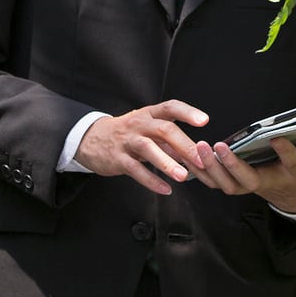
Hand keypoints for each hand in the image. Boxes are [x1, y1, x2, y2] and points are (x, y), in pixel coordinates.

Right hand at [74, 100, 208, 194]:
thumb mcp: (147, 131)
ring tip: (183, 176)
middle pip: (163, 129)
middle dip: (184, 145)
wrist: (91, 139)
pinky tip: (165, 189)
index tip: (204, 120)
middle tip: (200, 160)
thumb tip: (193, 154)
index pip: (170, 107)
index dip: (187, 112)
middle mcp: (138, 124)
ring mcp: (127, 141)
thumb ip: (170, 141)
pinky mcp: (118, 158)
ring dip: (167, 163)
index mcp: (149, 114)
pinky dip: (151, 180)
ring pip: (148, 149)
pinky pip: (135, 169)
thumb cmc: (128, 134)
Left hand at [189, 115, 295, 215]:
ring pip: (228, 186)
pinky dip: (202, 173)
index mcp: (295, 173)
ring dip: (211, 170)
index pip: (291, 162)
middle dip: (231, 166)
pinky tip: (190, 155)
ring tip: (200, 148)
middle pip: (247, 182)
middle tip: (217, 146)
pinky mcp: (240, 186)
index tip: (276, 137)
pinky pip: (217, 184)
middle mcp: (271, 183)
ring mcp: (253, 187)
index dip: (284, 151)